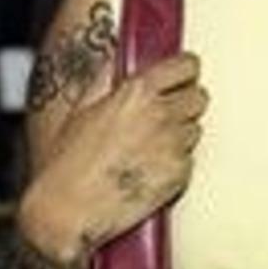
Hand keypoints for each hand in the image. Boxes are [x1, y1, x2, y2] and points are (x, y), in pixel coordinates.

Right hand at [26, 49, 208, 253]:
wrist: (70, 208)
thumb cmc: (68, 162)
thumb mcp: (81, 111)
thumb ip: (103, 81)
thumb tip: (113, 59)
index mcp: (137, 92)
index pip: (186, 66)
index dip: (186, 71)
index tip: (183, 75)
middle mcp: (160, 115)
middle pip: (199, 97)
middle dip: (186, 102)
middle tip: (167, 114)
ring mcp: (173, 146)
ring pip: (195, 129)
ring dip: (180, 134)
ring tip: (152, 147)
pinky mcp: (178, 175)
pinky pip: (189, 160)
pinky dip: (176, 163)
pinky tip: (151, 170)